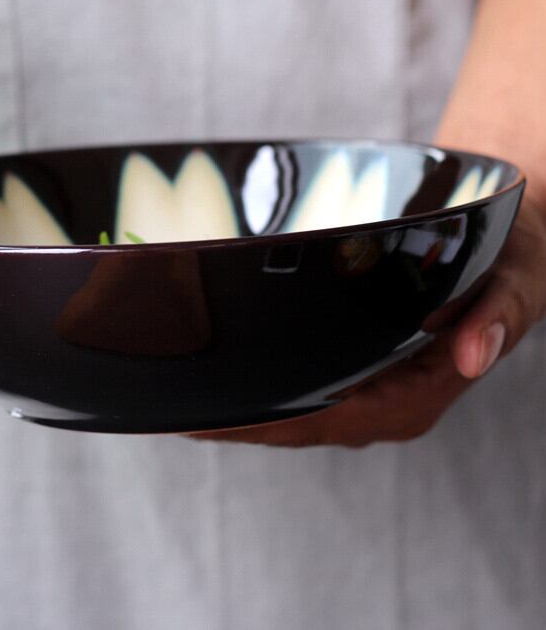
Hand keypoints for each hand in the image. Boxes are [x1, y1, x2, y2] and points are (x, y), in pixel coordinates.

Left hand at [191, 196, 545, 447]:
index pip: (328, 420)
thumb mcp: (517, 277)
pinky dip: (255, 395)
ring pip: (290, 418)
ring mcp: (366, 394)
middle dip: (233, 426)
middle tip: (166, 412)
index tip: (208, 421)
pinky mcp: (354, 375)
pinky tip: (216, 382)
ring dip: (236, 416)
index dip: (265, 424)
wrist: (504, 251)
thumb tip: (472, 352)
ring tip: (175, 402)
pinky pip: (297, 395)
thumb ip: (499, 313)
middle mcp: (385, 405)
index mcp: (418, 395)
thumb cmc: (508, 263)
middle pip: (296, 427)